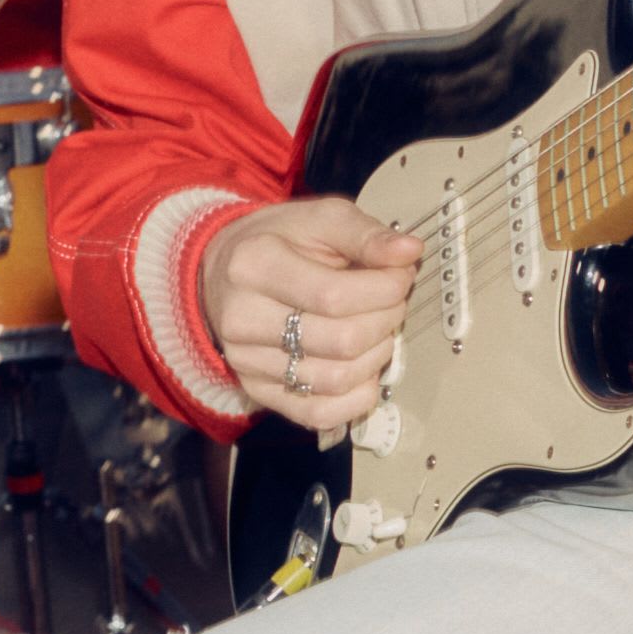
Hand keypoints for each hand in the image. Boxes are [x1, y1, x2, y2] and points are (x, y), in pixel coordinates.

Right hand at [202, 192, 420, 429]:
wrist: (221, 272)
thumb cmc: (279, 242)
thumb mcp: (320, 220)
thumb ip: (365, 234)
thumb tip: (410, 252)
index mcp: (254, 266)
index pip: (335, 296)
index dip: (386, 290)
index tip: (400, 275)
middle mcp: (242, 319)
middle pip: (341, 341)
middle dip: (386, 321)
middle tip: (392, 303)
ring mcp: (246, 361)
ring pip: (335, 380)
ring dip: (376, 358)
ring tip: (377, 331)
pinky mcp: (256, 390)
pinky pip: (318, 413)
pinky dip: (355, 399)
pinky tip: (364, 371)